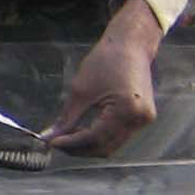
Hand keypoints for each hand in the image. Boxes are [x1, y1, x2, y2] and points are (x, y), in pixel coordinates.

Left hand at [42, 0, 161, 156]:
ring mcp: (144, 120)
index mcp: (126, 111)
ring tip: (69, 136)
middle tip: (58, 142)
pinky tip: (84, 130)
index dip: (71, 144)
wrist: (130, 45)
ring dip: (89, 145)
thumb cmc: (105, 62)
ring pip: (112, 145)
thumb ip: (66, 119)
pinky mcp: (143, 118)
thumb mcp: (80, 91)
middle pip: (105, 148)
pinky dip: (100, 137)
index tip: (52, 143)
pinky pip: (118, 136)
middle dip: (79, 149)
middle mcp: (139, 119)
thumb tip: (50, 137)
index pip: (94, 139)